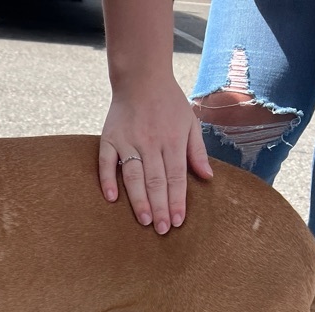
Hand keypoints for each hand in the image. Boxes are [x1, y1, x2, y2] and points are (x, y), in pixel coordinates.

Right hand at [99, 75, 211, 233]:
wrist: (141, 78)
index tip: (178, 221)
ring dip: (139, 200)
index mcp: (173, 140)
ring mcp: (128, 141)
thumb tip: (207, 177)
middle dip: (161, 207)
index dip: (178, 200)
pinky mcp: (109, 139)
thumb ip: (197, 151)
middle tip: (163, 230)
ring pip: (134, 176)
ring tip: (145, 221)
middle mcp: (151, 142)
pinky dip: (108, 180)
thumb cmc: (169, 102)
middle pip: (156, 181)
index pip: (177, 177)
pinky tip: (112, 198)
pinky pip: (107, 163)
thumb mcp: (190, 122)